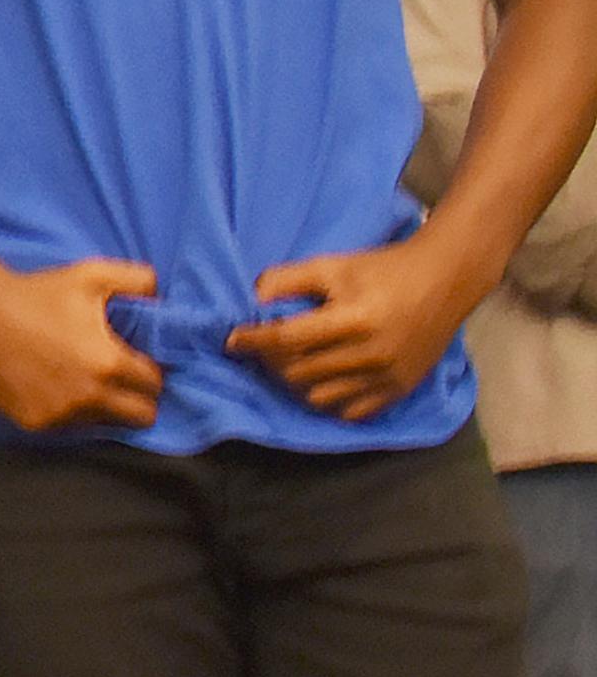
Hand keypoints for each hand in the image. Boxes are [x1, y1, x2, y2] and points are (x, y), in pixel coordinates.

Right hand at [0, 260, 163, 432]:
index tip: (137, 365)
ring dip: (100, 406)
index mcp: (109, 362)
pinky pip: (65, 426)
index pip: (154, 384)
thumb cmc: (36, 293)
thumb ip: (137, 279)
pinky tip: (51, 386)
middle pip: (141, 416)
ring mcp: (61, 413)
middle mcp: (89, 395)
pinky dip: (65, 411)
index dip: (150, 372)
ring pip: (102, 423)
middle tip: (121, 383)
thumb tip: (159, 292)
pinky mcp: (35, 422)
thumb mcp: (91, 275)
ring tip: (80, 380)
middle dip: (138, 400)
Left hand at [236, 233, 490, 419]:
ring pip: (321, 397)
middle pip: (301, 372)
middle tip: (262, 349)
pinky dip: (330, 401)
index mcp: (354, 319)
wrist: (444, 281)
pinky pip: (352, 411)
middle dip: (271, 361)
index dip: (255, 341)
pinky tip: (321, 382)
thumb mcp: (332, 265)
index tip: (233, 340)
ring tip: (290, 364)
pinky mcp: (401, 389)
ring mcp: (388, 376)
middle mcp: (372, 354)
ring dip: (296, 383)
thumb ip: (287, 279)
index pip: (289, 339)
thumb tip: (251, 301)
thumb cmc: (381, 270)